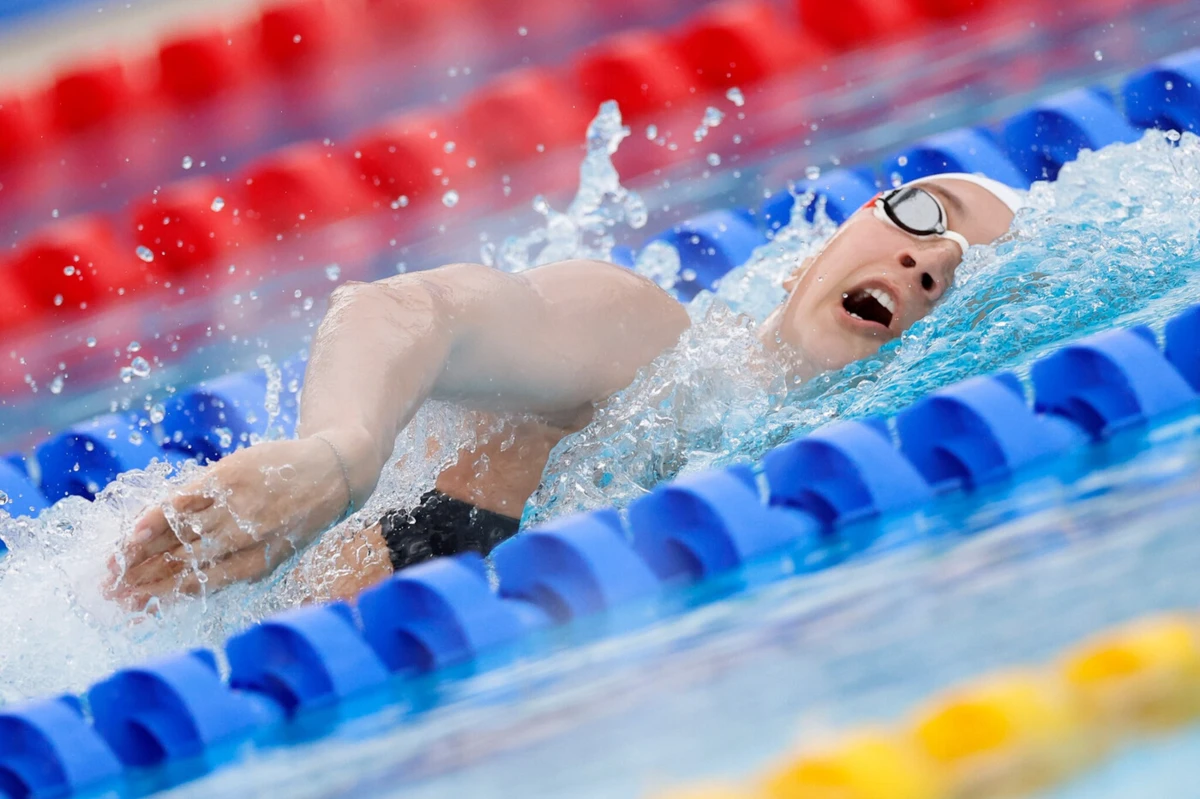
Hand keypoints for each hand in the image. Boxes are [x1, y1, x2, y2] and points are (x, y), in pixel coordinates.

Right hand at [106, 437, 352, 608]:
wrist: (335, 469)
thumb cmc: (300, 514)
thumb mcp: (279, 550)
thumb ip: (237, 565)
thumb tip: (189, 586)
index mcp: (258, 563)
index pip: (199, 583)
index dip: (163, 596)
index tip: (132, 607)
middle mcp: (246, 537)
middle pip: (184, 562)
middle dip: (144, 580)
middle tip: (110, 593)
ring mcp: (237, 504)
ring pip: (181, 533)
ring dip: (143, 552)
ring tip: (113, 567)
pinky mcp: (231, 474)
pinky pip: (189, 498)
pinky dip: (162, 514)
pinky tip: (137, 530)